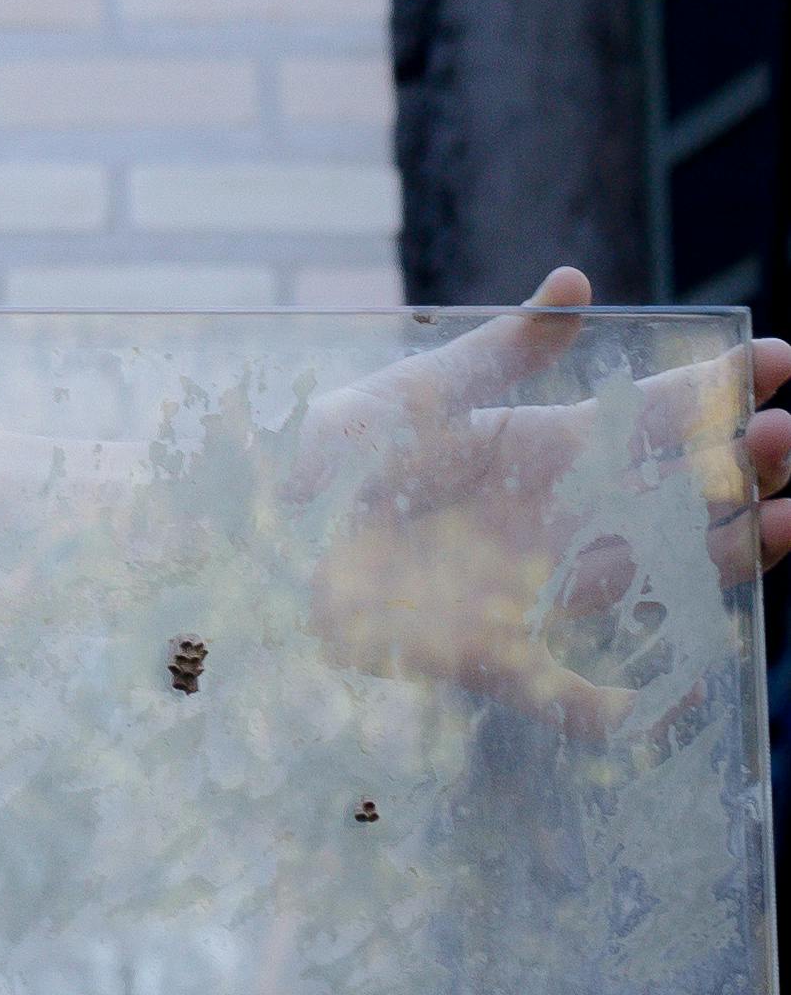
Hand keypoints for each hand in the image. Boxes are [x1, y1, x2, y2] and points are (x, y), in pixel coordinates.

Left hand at [291, 266, 790, 740]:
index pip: (653, 416)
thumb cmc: (334, 461)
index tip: (782, 359)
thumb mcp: (414, 396)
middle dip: (739, 465)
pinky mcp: (499, 659)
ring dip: (725, 556)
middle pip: (677, 496)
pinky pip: (575, 702)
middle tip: (787, 437)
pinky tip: (684, 694)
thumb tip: (580, 282)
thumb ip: (501, 351)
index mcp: (546, 452)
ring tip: (785, 517)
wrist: (256, 543)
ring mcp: (543, 589)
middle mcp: (564, 520)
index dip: (718, 390)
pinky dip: (627, 712)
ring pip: (659, 581)